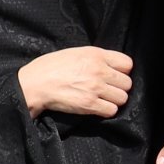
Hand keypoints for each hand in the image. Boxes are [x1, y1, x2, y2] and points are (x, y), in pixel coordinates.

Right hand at [17, 46, 132, 117]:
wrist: (35, 83)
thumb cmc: (51, 67)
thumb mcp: (75, 53)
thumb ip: (95, 58)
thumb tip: (110, 66)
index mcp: (96, 55)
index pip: (127, 64)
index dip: (122, 71)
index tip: (115, 75)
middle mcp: (99, 70)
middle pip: (127, 83)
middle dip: (119, 87)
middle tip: (108, 89)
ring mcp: (95, 88)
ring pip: (122, 98)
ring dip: (114, 100)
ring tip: (103, 99)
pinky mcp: (89, 104)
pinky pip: (112, 111)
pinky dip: (106, 111)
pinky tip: (97, 107)